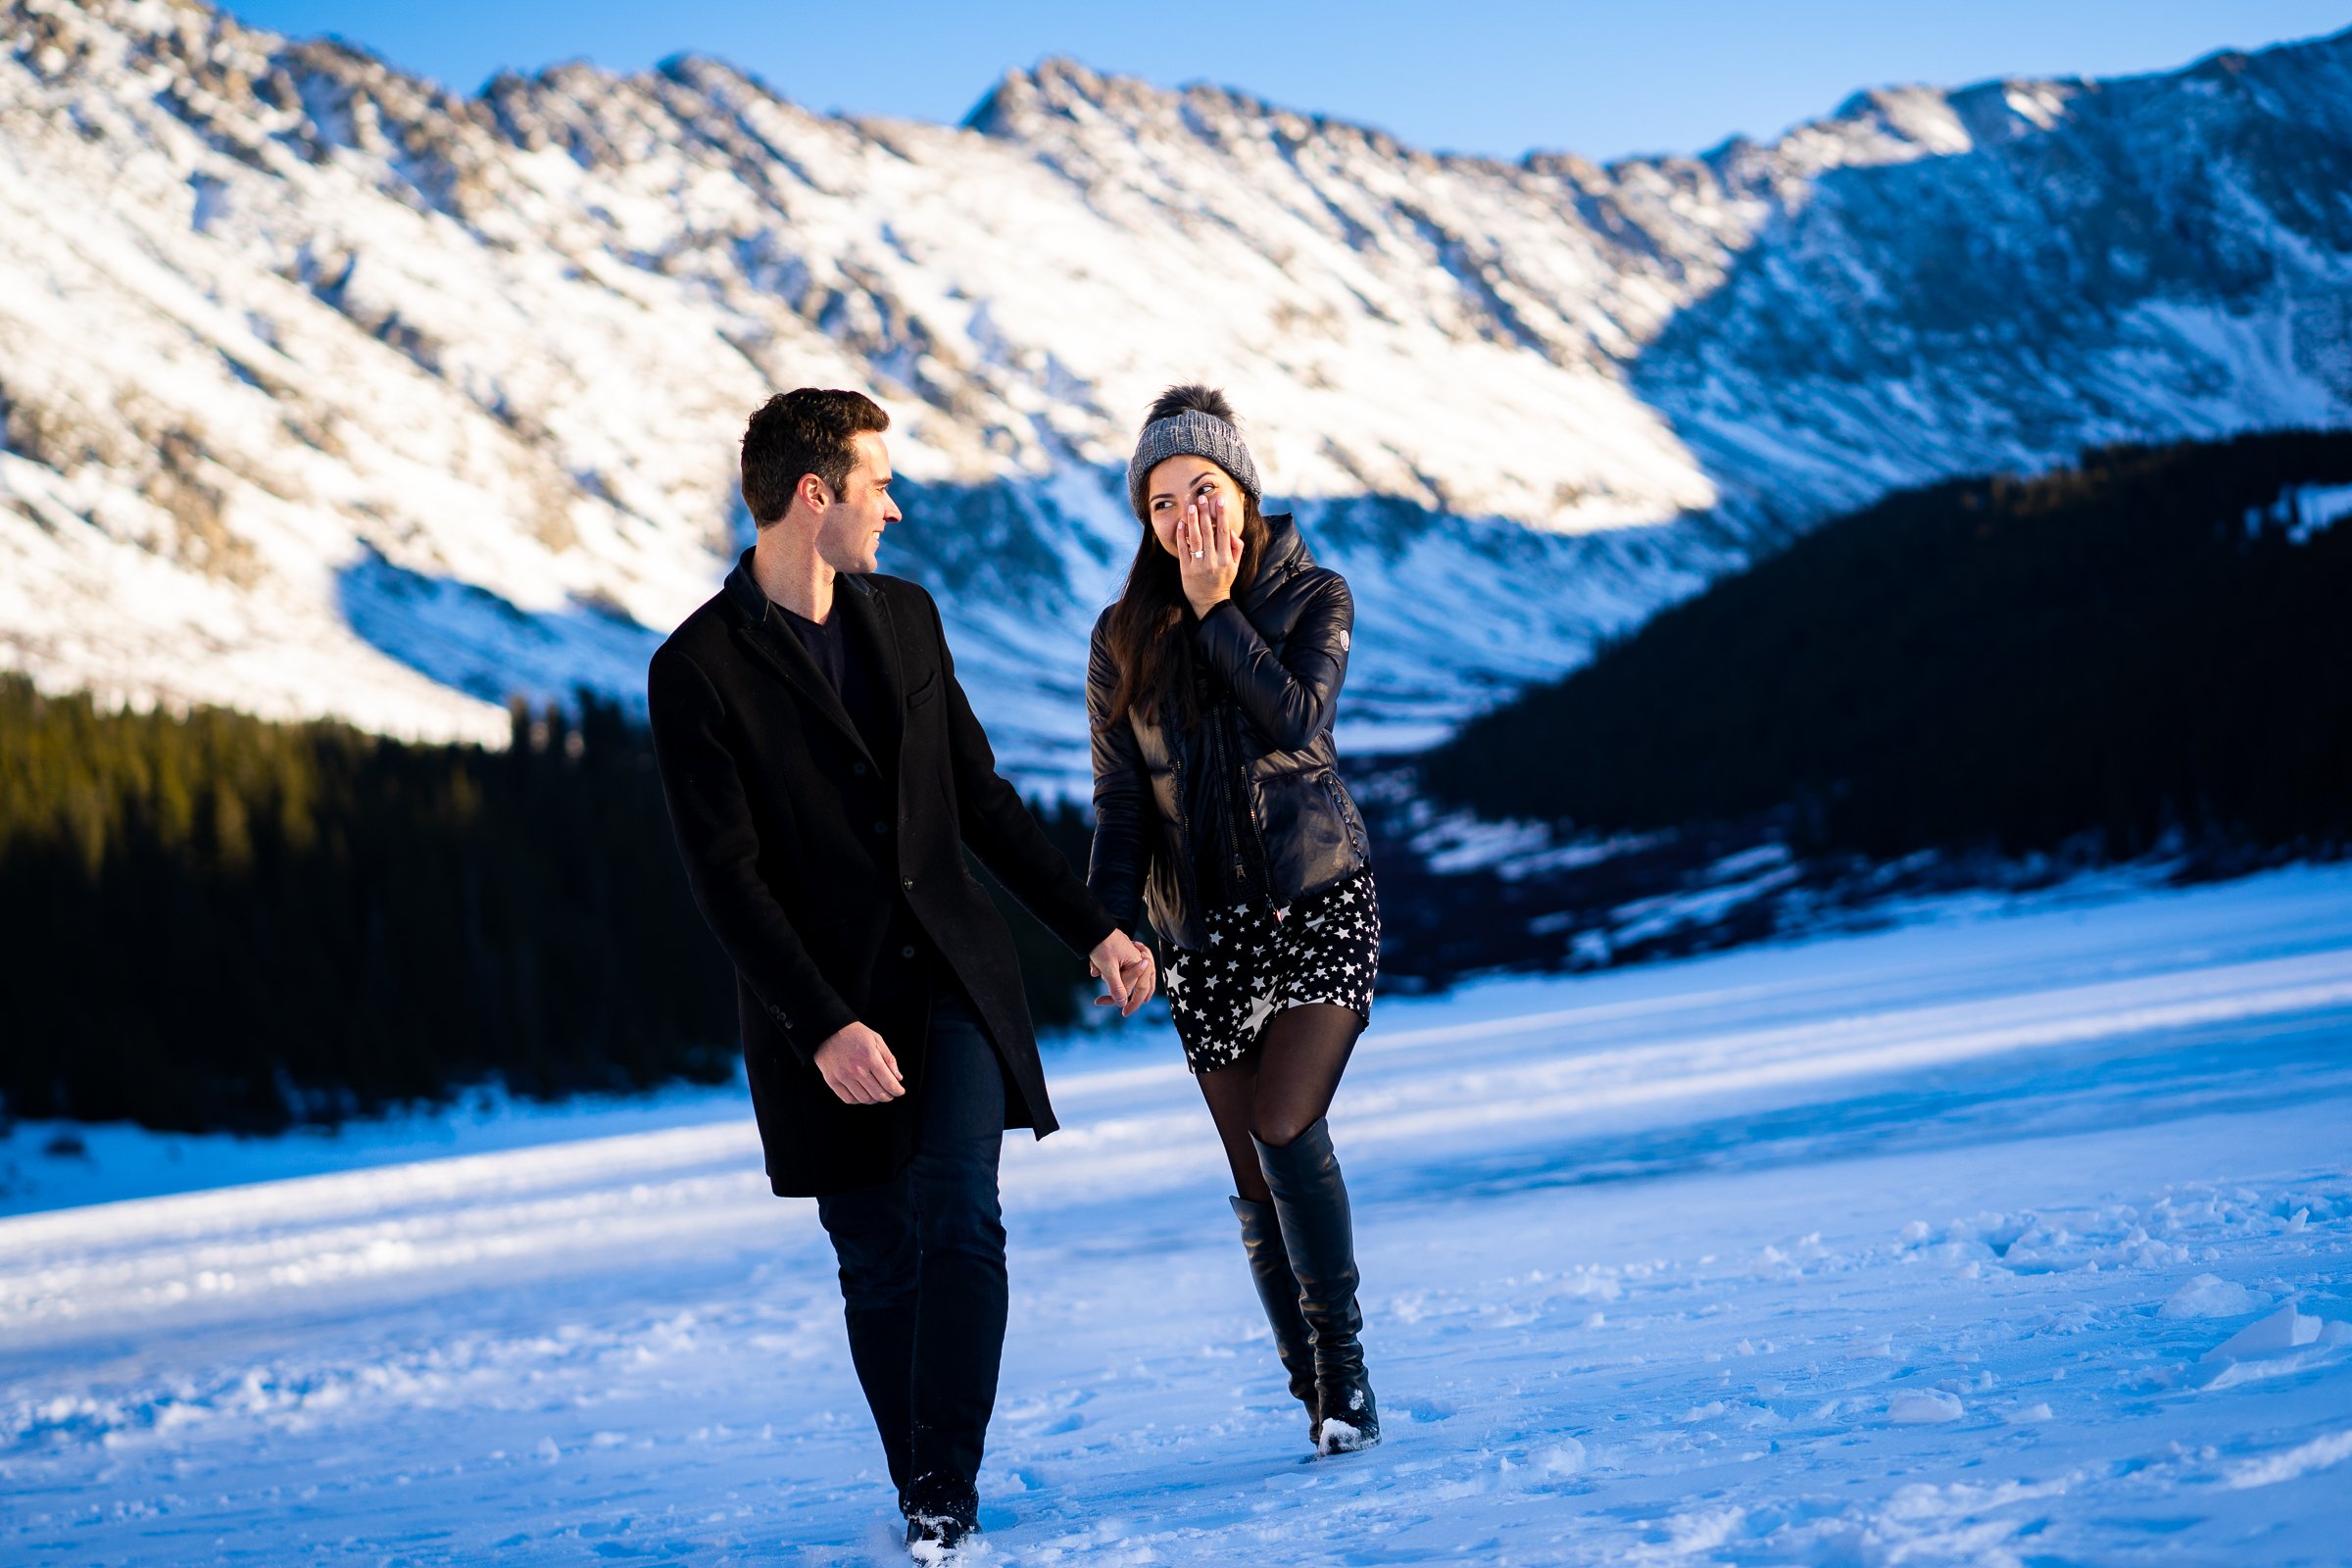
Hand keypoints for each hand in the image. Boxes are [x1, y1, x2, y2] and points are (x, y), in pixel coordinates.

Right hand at [812, 1021, 904, 1104]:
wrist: (829, 1030)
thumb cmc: (854, 1034)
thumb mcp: (876, 1040)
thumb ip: (889, 1059)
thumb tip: (898, 1078)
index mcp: (870, 1058)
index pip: (889, 1083)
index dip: (897, 1091)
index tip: (900, 1091)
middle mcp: (856, 1069)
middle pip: (878, 1094)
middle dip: (888, 1097)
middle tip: (890, 1094)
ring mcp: (843, 1076)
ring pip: (864, 1099)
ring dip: (874, 1100)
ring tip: (877, 1094)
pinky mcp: (832, 1081)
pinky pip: (848, 1099)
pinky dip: (858, 1100)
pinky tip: (863, 1094)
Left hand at [1088, 929, 1155, 1016]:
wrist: (1092, 926)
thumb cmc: (1102, 945)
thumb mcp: (1108, 969)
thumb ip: (1117, 987)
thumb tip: (1122, 1003)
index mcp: (1138, 963)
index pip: (1139, 989)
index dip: (1133, 1004)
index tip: (1125, 1014)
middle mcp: (1137, 961)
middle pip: (1132, 985)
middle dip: (1115, 991)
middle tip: (1100, 1000)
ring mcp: (1130, 959)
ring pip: (1125, 979)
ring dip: (1111, 981)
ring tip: (1104, 978)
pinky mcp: (1121, 957)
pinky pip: (1118, 972)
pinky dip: (1107, 974)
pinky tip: (1096, 969)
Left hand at [1177, 488, 1240, 618]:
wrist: (1209, 602)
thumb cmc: (1223, 580)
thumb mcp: (1235, 565)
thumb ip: (1236, 547)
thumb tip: (1232, 530)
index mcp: (1226, 559)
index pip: (1224, 532)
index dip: (1222, 515)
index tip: (1220, 500)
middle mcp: (1213, 561)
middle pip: (1208, 532)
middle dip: (1205, 513)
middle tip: (1201, 498)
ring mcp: (1198, 565)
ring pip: (1195, 539)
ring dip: (1193, 521)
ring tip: (1191, 506)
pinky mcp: (1186, 569)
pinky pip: (1183, 549)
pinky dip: (1182, 535)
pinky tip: (1182, 523)